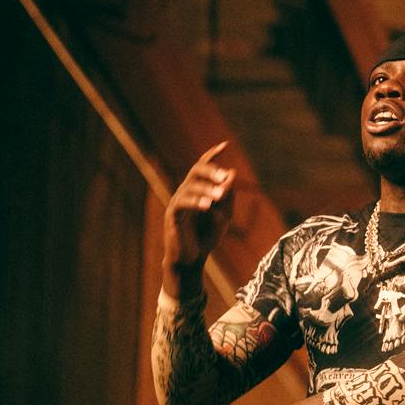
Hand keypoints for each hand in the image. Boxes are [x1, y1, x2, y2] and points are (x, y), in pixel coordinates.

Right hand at [164, 141, 236, 271]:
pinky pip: (181, 203)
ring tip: (220, 196)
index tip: (225, 145)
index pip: (203, 167)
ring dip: (207, 189)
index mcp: (198, 190)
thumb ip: (227, 196)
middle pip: (196, 171)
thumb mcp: (224, 215)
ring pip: (190, 186)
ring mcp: (177, 203)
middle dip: (211, 171)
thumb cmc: (206, 237)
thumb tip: (232, 173)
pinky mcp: (172, 216)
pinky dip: (195, 202)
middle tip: (225, 177)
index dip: (212, 154)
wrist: (192, 260)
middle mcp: (186, 192)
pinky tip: (208, 205)